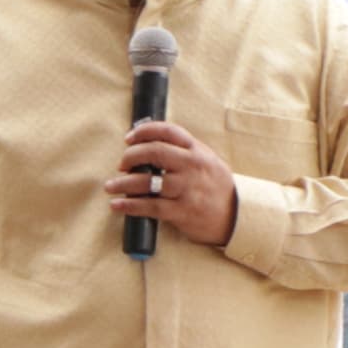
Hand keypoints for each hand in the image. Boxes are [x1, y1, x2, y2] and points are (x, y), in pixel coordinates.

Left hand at [110, 118, 239, 247]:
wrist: (237, 216)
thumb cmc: (217, 187)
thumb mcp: (207, 161)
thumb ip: (184, 152)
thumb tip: (150, 145)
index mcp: (197, 151)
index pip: (168, 132)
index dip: (144, 131)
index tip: (129, 138)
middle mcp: (191, 167)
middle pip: (154, 153)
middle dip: (130, 156)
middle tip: (121, 164)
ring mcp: (186, 189)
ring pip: (148, 181)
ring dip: (123, 183)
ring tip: (110, 185)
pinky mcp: (181, 211)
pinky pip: (150, 206)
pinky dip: (130, 205)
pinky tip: (117, 205)